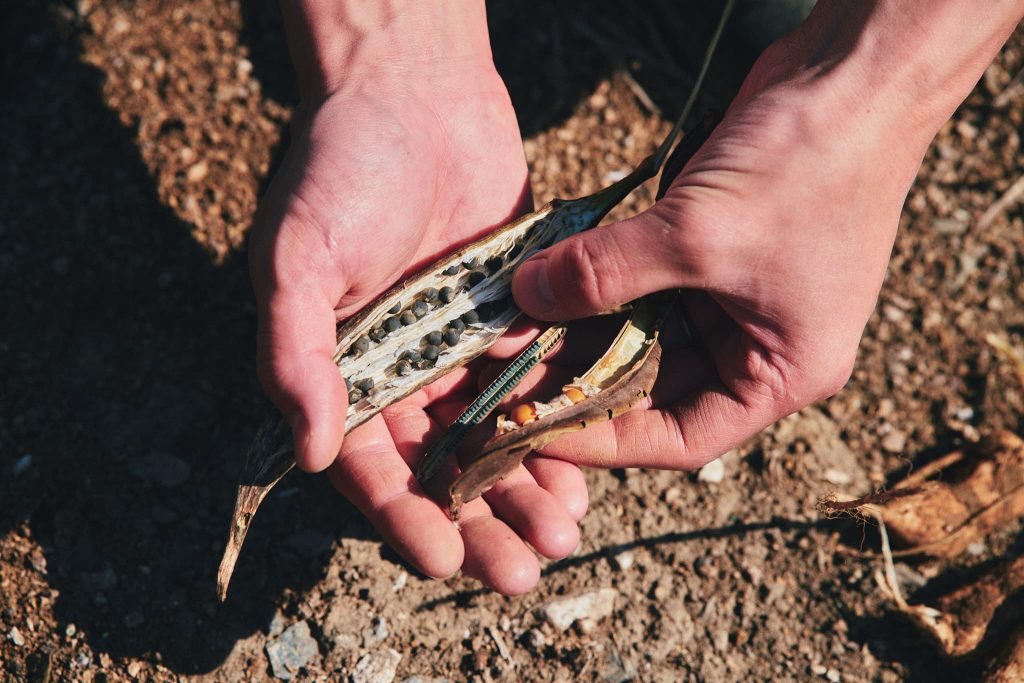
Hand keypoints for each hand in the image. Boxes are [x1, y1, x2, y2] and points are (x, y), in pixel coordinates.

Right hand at [248, 2, 585, 593]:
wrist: (414, 93)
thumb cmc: (340, 169)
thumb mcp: (298, 258)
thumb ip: (295, 355)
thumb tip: (311, 454)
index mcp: (347, 373)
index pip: (373, 466)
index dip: (405, 518)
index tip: (443, 558)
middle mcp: (406, 372)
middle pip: (444, 469)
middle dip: (482, 523)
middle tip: (523, 572)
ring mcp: (462, 349)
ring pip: (498, 438)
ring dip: (529, 489)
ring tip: (564, 534)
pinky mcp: (516, 317)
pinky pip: (538, 383)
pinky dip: (560, 424)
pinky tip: (589, 466)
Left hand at [510, 1, 1022, 469]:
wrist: (854, 74)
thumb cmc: (808, 166)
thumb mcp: (696, 235)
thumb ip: (605, 273)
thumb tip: (526, 296)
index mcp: (782, 372)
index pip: (680, 436)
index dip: (604, 440)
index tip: (536, 430)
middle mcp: (761, 345)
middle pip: (656, 386)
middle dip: (582, 379)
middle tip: (511, 375)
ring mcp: (738, 297)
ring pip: (645, 333)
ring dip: (584, 329)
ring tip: (517, 330)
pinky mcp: (716, 252)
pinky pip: (647, 286)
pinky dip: (601, 284)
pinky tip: (550, 282)